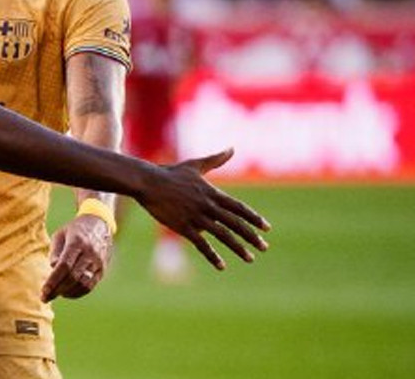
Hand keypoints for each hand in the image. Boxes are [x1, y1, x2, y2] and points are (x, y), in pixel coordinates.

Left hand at [41, 214, 111, 301]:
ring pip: (83, 284)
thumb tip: (52, 268)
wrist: (99, 223)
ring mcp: (98, 262)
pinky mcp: (102, 269)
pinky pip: (90, 285)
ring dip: (67, 292)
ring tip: (55, 294)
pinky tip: (67, 293)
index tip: (43, 292)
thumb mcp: (60, 234)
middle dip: (57, 290)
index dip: (53, 281)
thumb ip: (55, 251)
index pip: (64, 266)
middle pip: (73, 277)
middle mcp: (90, 253)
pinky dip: (78, 293)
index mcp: (77, 242)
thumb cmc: (74, 230)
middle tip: (44, 298)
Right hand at [139, 149, 270, 269]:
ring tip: (250, 258)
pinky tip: (221, 266)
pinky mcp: (183, 226)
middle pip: (235, 223)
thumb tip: (232, 148)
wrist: (148, 182)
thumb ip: (216, 159)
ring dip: (238, 248)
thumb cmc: (170, 173)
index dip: (253, 218)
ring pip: (222, 235)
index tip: (266, 228)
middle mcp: (207, 206)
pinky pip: (201, 244)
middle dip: (251, 236)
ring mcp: (196, 217)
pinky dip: (212, 255)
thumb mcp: (195, 165)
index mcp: (212, 193)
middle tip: (264, 247)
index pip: (238, 207)